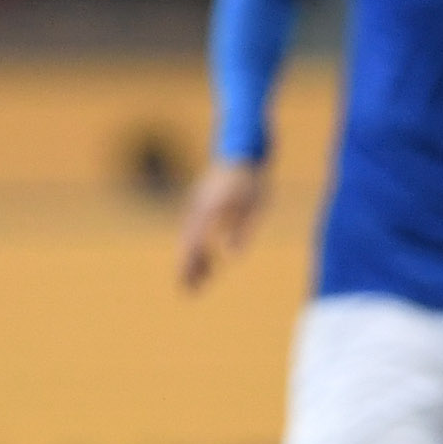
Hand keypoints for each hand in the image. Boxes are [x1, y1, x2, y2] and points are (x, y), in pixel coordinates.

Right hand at [178, 159, 266, 291]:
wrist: (244, 151)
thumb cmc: (253, 179)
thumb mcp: (255, 205)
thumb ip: (243, 229)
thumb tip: (232, 254)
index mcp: (210, 210)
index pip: (195, 243)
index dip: (190, 265)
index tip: (188, 284)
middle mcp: (199, 210)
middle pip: (188, 244)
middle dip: (187, 268)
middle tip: (186, 292)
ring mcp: (198, 207)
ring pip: (191, 239)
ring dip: (194, 261)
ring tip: (200, 282)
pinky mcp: (202, 206)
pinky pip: (195, 232)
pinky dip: (198, 248)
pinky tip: (207, 262)